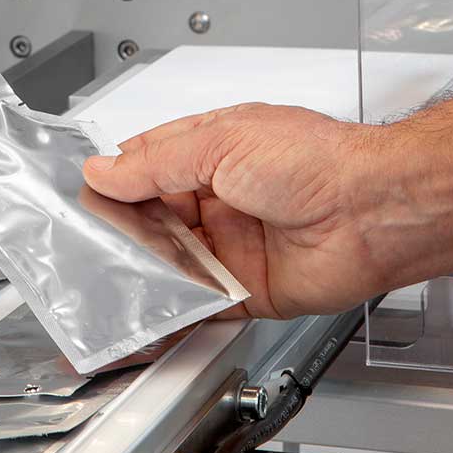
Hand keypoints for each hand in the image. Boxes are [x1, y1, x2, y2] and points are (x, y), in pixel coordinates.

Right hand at [83, 103, 385, 318]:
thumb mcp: (220, 142)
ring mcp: (232, 244)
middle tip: (85, 240)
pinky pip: (197, 304)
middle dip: (121, 229)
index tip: (81, 193)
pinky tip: (146, 309)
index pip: (149, 165)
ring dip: (142, 269)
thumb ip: (156, 163)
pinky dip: (171, 310)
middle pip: (153, 218)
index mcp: (215, 151)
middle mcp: (222, 197)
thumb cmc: (318, 160)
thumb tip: (105, 169)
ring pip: (170, 262)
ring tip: (105, 276)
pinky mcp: (245, 289)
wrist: (371, 211)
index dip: (116, 179)